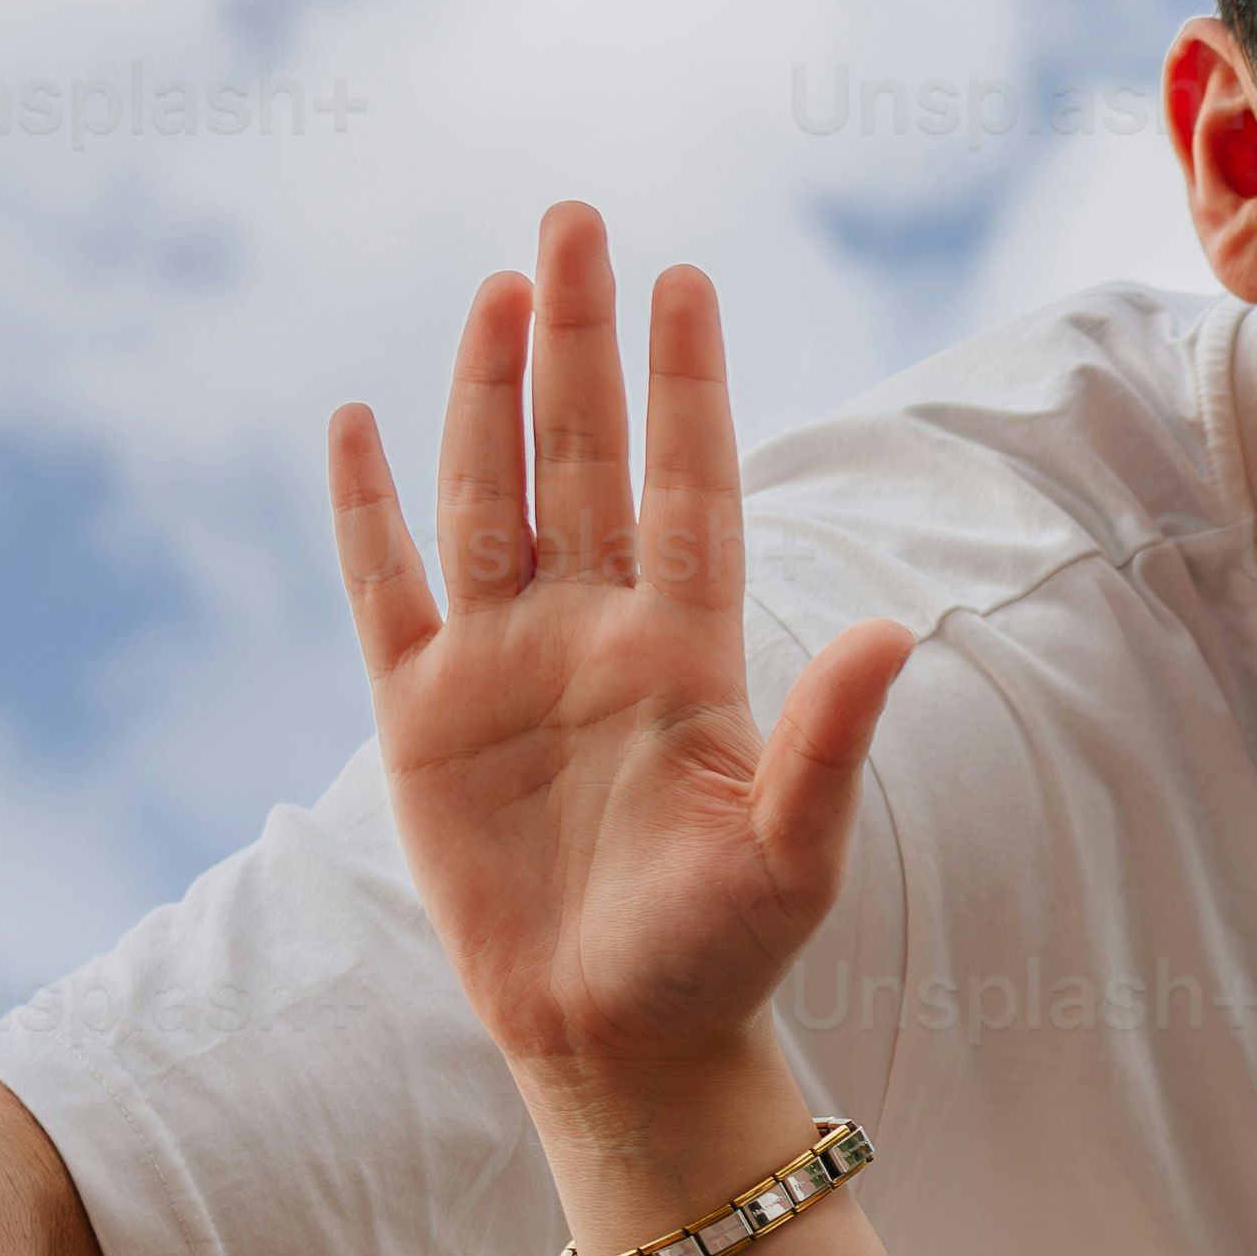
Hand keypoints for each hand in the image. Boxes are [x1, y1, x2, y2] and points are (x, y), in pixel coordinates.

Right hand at [331, 202, 917, 1102]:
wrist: (620, 1040)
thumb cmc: (723, 954)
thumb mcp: (792, 854)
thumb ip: (828, 740)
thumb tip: (898, 631)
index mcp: (690, 653)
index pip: (688, 488)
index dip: (685, 386)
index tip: (687, 279)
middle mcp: (595, 633)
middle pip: (584, 457)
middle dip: (581, 340)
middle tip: (576, 215)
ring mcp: (503, 665)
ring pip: (491, 494)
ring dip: (490, 392)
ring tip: (499, 285)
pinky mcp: (423, 716)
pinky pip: (386, 589)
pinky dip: (367, 508)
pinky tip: (357, 417)